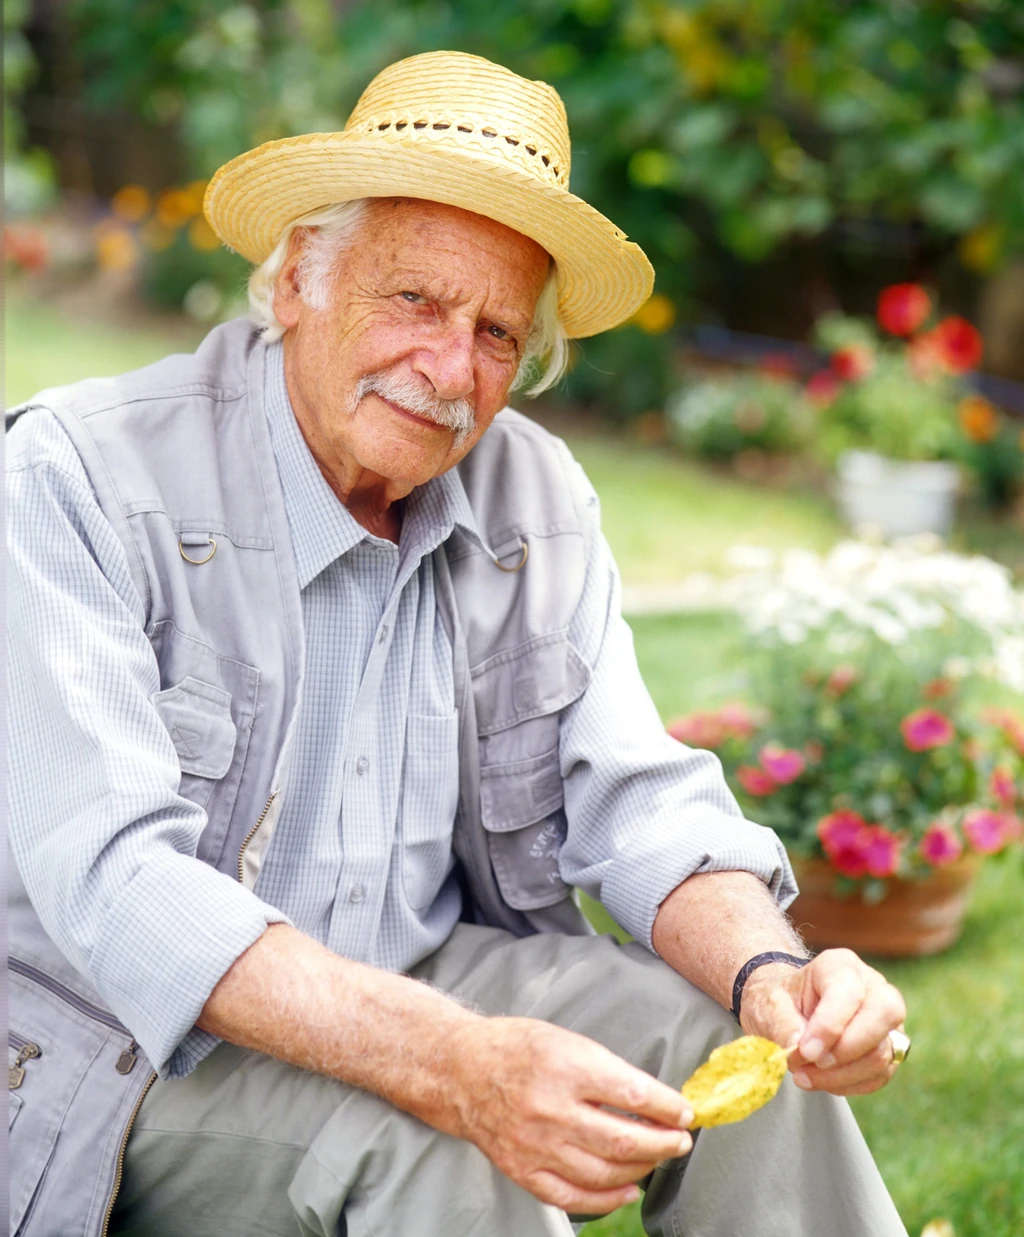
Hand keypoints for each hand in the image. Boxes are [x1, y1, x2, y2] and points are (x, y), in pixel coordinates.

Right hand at [440, 1016, 692, 1213]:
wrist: (462, 1070)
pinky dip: (608, 1199)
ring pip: (604, 1172)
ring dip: (642, 1168)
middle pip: (623, 1139)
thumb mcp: (567, 1041)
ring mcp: (535, 1145)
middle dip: (663, 1144)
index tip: (685, 1111)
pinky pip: (573, 1198)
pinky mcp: (523, 1171)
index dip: (667, 1107)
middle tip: (681, 1141)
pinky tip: (628, 1188)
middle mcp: (550, 1109)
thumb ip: (608, 1071)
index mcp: (564, 1067)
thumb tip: (654, 1099)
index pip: (632, 1093)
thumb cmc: (518, 1048)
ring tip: (657, 1158)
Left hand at [738, 948, 906, 1096]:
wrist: (784, 1012)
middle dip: (846, 1050)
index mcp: (841, 966)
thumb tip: (799, 1049)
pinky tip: (819, 1080)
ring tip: (803, 1075)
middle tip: (811, 1062)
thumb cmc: (779, 1002)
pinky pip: (879, 1075)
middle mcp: (873, 987)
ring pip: (882, 1052)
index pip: (849, 993)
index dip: (829, 1026)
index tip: (805, 1051)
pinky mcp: (888, 1050)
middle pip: (885, 1014)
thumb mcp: (769, 1004)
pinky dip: (848, 1084)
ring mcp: (886, 1020)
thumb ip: (782, 1024)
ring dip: (841, 1074)